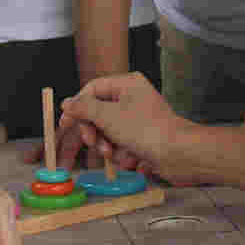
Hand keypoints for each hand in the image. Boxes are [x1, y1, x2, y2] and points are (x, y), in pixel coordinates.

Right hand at [60, 74, 185, 183]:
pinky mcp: (144, 139)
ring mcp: (139, 120)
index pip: (92, 89)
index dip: (77, 106)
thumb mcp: (108, 116)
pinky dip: (124, 155)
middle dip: (95, 132)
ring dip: (109, 146)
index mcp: (127, 84)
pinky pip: (122, 146)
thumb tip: (67, 103)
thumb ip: (84, 108)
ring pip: (109, 133)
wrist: (179, 154)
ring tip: (117, 153)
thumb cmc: (147, 130)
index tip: (65, 123)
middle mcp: (133, 98)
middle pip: (99, 113)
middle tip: (92, 142)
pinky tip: (134, 159)